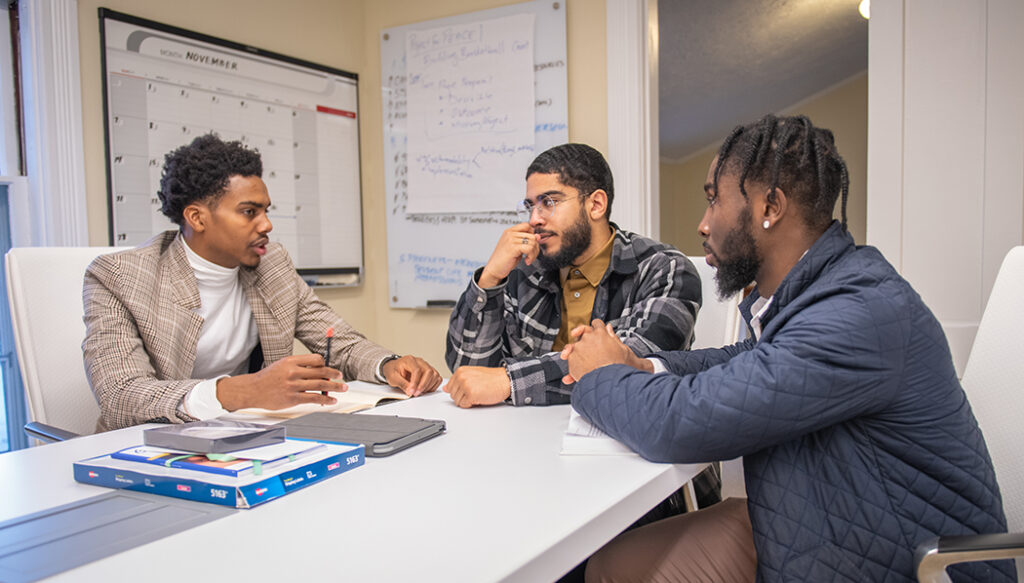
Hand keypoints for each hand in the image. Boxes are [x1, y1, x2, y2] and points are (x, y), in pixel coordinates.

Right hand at [216, 354, 344, 410]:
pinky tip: (331, 400)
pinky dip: (325, 400)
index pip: (316, 359)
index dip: (325, 364)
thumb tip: (319, 369)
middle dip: (334, 374)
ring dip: (334, 387)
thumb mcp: (282, 365)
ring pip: (320, 385)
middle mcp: (293, 372)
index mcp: (291, 361)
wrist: (253, 390)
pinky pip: (314, 399)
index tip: (330, 368)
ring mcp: (293, 386)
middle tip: (341, 377)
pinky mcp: (293, 399)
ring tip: (342, 388)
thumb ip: (299, 366)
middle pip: (321, 372)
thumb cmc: (268, 378)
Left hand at [382, 355, 442, 396]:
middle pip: (428, 371)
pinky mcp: (430, 371)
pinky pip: (437, 378)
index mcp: (410, 360)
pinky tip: (425, 389)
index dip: (415, 382)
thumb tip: (410, 391)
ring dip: (428, 386)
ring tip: (419, 392)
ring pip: (434, 375)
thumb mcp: (392, 377)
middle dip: (423, 385)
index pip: (417, 370)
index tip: (411, 391)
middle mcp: (420, 361)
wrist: (394, 368)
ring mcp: (426, 366)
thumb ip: (401, 383)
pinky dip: (433, 386)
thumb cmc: (393, 370)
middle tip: (416, 393)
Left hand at [443, 366, 510, 407]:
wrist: (504, 380)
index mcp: (460, 371)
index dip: (459, 391)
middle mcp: (461, 377)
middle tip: (475, 391)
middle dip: (462, 396)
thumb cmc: (491, 378)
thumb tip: (445, 388)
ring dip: (466, 401)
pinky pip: (464, 405)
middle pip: (452, 395)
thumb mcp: (472, 375)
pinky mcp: (471, 394)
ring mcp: (465, 386)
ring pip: (457, 401)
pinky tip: (479, 397)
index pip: (449, 387)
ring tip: (477, 393)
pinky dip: (471, 404)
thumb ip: (458, 381)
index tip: (468, 388)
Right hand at [477, 223, 539, 287]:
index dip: (532, 235)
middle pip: (532, 235)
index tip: (531, 245)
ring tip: (528, 259)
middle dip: (535, 248)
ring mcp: (511, 240)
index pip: (527, 225)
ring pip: (533, 242)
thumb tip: (538, 236)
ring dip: (534, 253)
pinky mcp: (513, 247)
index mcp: (509, 231)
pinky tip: (526, 261)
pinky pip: (530, 248)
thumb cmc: (503, 260)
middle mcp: (510, 234)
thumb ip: (525, 241)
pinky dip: (531, 256)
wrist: (494, 269)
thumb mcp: (516, 248)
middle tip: (531, 255)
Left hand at [560, 319, 651, 383]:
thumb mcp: (623, 350)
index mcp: (602, 334)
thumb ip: (614, 337)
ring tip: (584, 363)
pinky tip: (577, 373)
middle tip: (589, 349)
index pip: (597, 324)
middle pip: (583, 334)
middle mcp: (588, 339)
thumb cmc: (620, 367)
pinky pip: (570, 359)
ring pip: (574, 346)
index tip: (596, 333)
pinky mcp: (572, 359)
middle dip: (585, 340)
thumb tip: (609, 328)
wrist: (611, 381)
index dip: (596, 328)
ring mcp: (579, 348)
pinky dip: (573, 366)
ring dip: (577, 353)